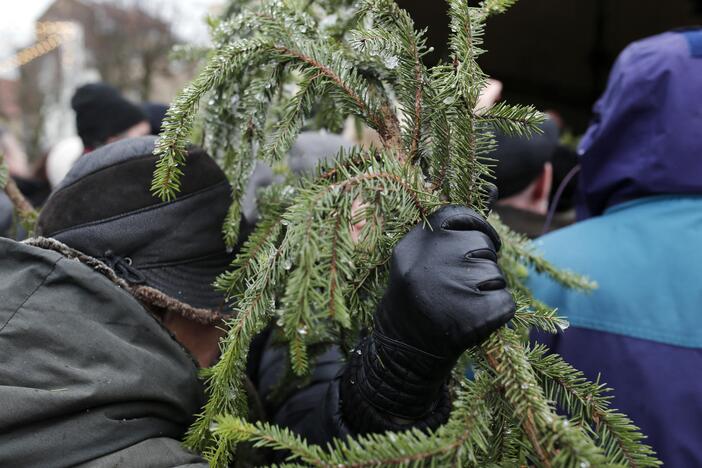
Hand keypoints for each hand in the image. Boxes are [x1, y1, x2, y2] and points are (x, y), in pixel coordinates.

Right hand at [376, 205, 515, 360]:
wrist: (405, 347)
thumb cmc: (421, 290)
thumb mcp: (427, 252)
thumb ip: (460, 222)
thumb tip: (492, 185)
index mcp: (417, 241)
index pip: (460, 215)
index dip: (475, 229)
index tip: (472, 246)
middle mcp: (431, 261)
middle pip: (483, 245)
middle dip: (479, 263)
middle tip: (456, 284)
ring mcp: (453, 289)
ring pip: (496, 274)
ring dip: (486, 289)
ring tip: (459, 303)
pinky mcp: (475, 317)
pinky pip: (506, 302)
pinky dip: (497, 313)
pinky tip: (472, 320)